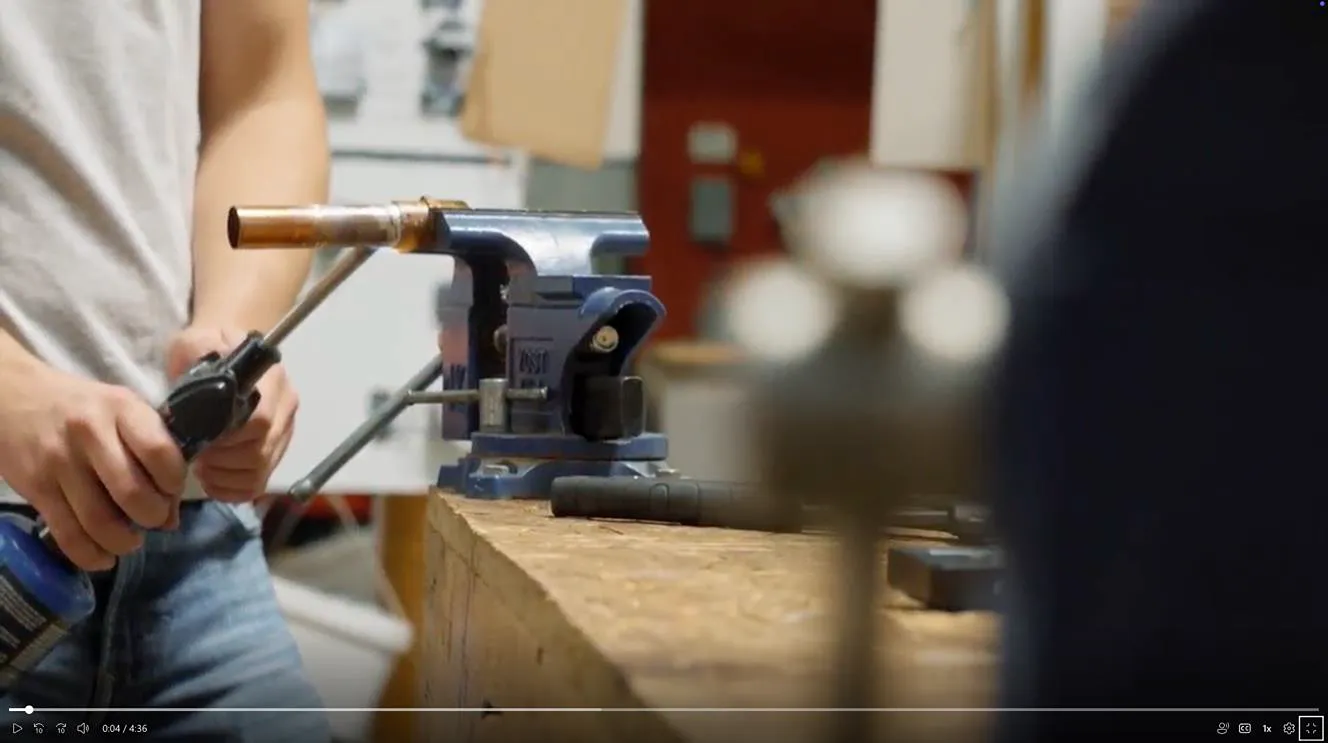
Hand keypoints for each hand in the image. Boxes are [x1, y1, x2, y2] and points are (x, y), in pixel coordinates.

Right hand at [0, 365, 185, 570]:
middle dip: (152, 518)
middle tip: (152, 520)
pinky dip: (90, 555)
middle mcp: (90, 433)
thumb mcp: (123, 411)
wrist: (14, 397)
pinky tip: (103, 557)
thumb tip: (171, 518)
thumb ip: (152, 453)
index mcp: (122, 408)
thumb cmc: (83, 407)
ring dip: (123, 542)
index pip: (160, 453)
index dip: (174, 482)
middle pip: (132, 493)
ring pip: (99, 520)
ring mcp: (59, 461)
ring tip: (130, 541)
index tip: (171, 491)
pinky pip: (67, 533)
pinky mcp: (36, 487)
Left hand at [165, 326, 297, 502]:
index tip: (199, 435)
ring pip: (258, 473)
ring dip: (223, 475)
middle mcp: (286, 408)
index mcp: (271, 380)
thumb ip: (197, 353)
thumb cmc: (206, 350)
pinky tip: (212, 475)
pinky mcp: (276, 453)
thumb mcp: (194, 340)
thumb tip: (203, 381)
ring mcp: (285, 433)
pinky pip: (257, 485)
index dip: (227, 437)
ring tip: (201, 462)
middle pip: (259, 453)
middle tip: (194, 452)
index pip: (260, 420)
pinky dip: (230, 489)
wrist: (222, 352)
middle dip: (220, 460)